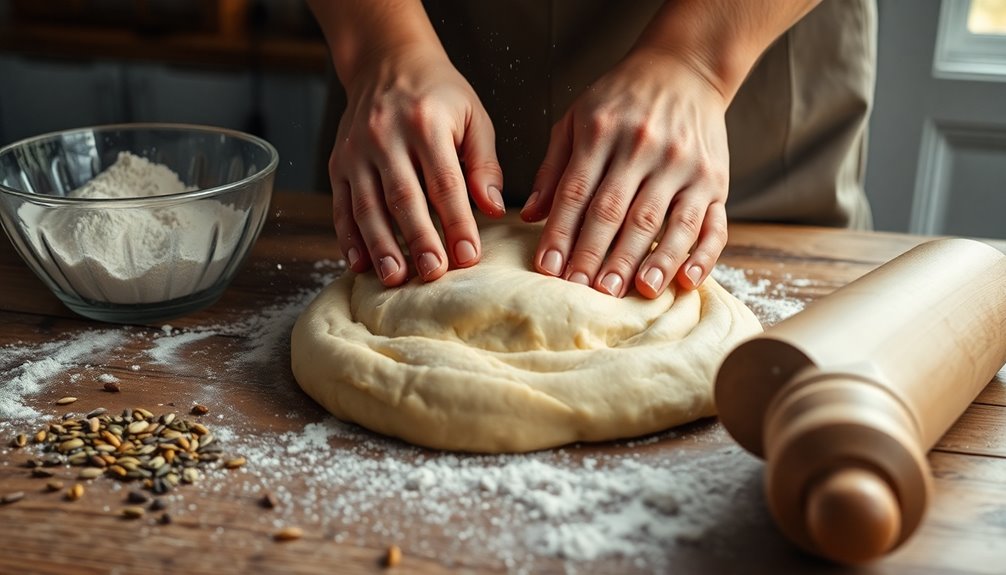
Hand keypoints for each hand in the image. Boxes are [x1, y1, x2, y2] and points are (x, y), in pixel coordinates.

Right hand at [330, 46, 504, 285]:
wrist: (387, 61)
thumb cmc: (439, 94)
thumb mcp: (473, 116)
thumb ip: (484, 163)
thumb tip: (493, 209)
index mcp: (426, 123)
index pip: (445, 183)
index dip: (457, 222)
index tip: (469, 256)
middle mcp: (386, 136)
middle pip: (403, 197)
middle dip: (419, 240)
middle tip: (433, 275)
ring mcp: (357, 150)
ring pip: (368, 205)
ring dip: (381, 245)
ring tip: (395, 278)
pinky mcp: (338, 162)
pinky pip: (341, 204)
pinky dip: (348, 237)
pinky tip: (360, 264)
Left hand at [521, 49, 729, 297]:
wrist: (684, 68)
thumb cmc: (622, 99)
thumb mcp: (577, 119)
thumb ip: (553, 169)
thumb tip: (529, 215)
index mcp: (602, 132)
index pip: (576, 192)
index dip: (561, 234)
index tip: (548, 270)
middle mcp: (645, 148)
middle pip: (616, 211)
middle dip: (596, 255)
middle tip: (583, 292)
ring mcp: (684, 166)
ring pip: (663, 221)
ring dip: (645, 261)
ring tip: (628, 293)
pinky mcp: (716, 180)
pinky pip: (711, 224)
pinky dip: (701, 256)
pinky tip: (685, 281)